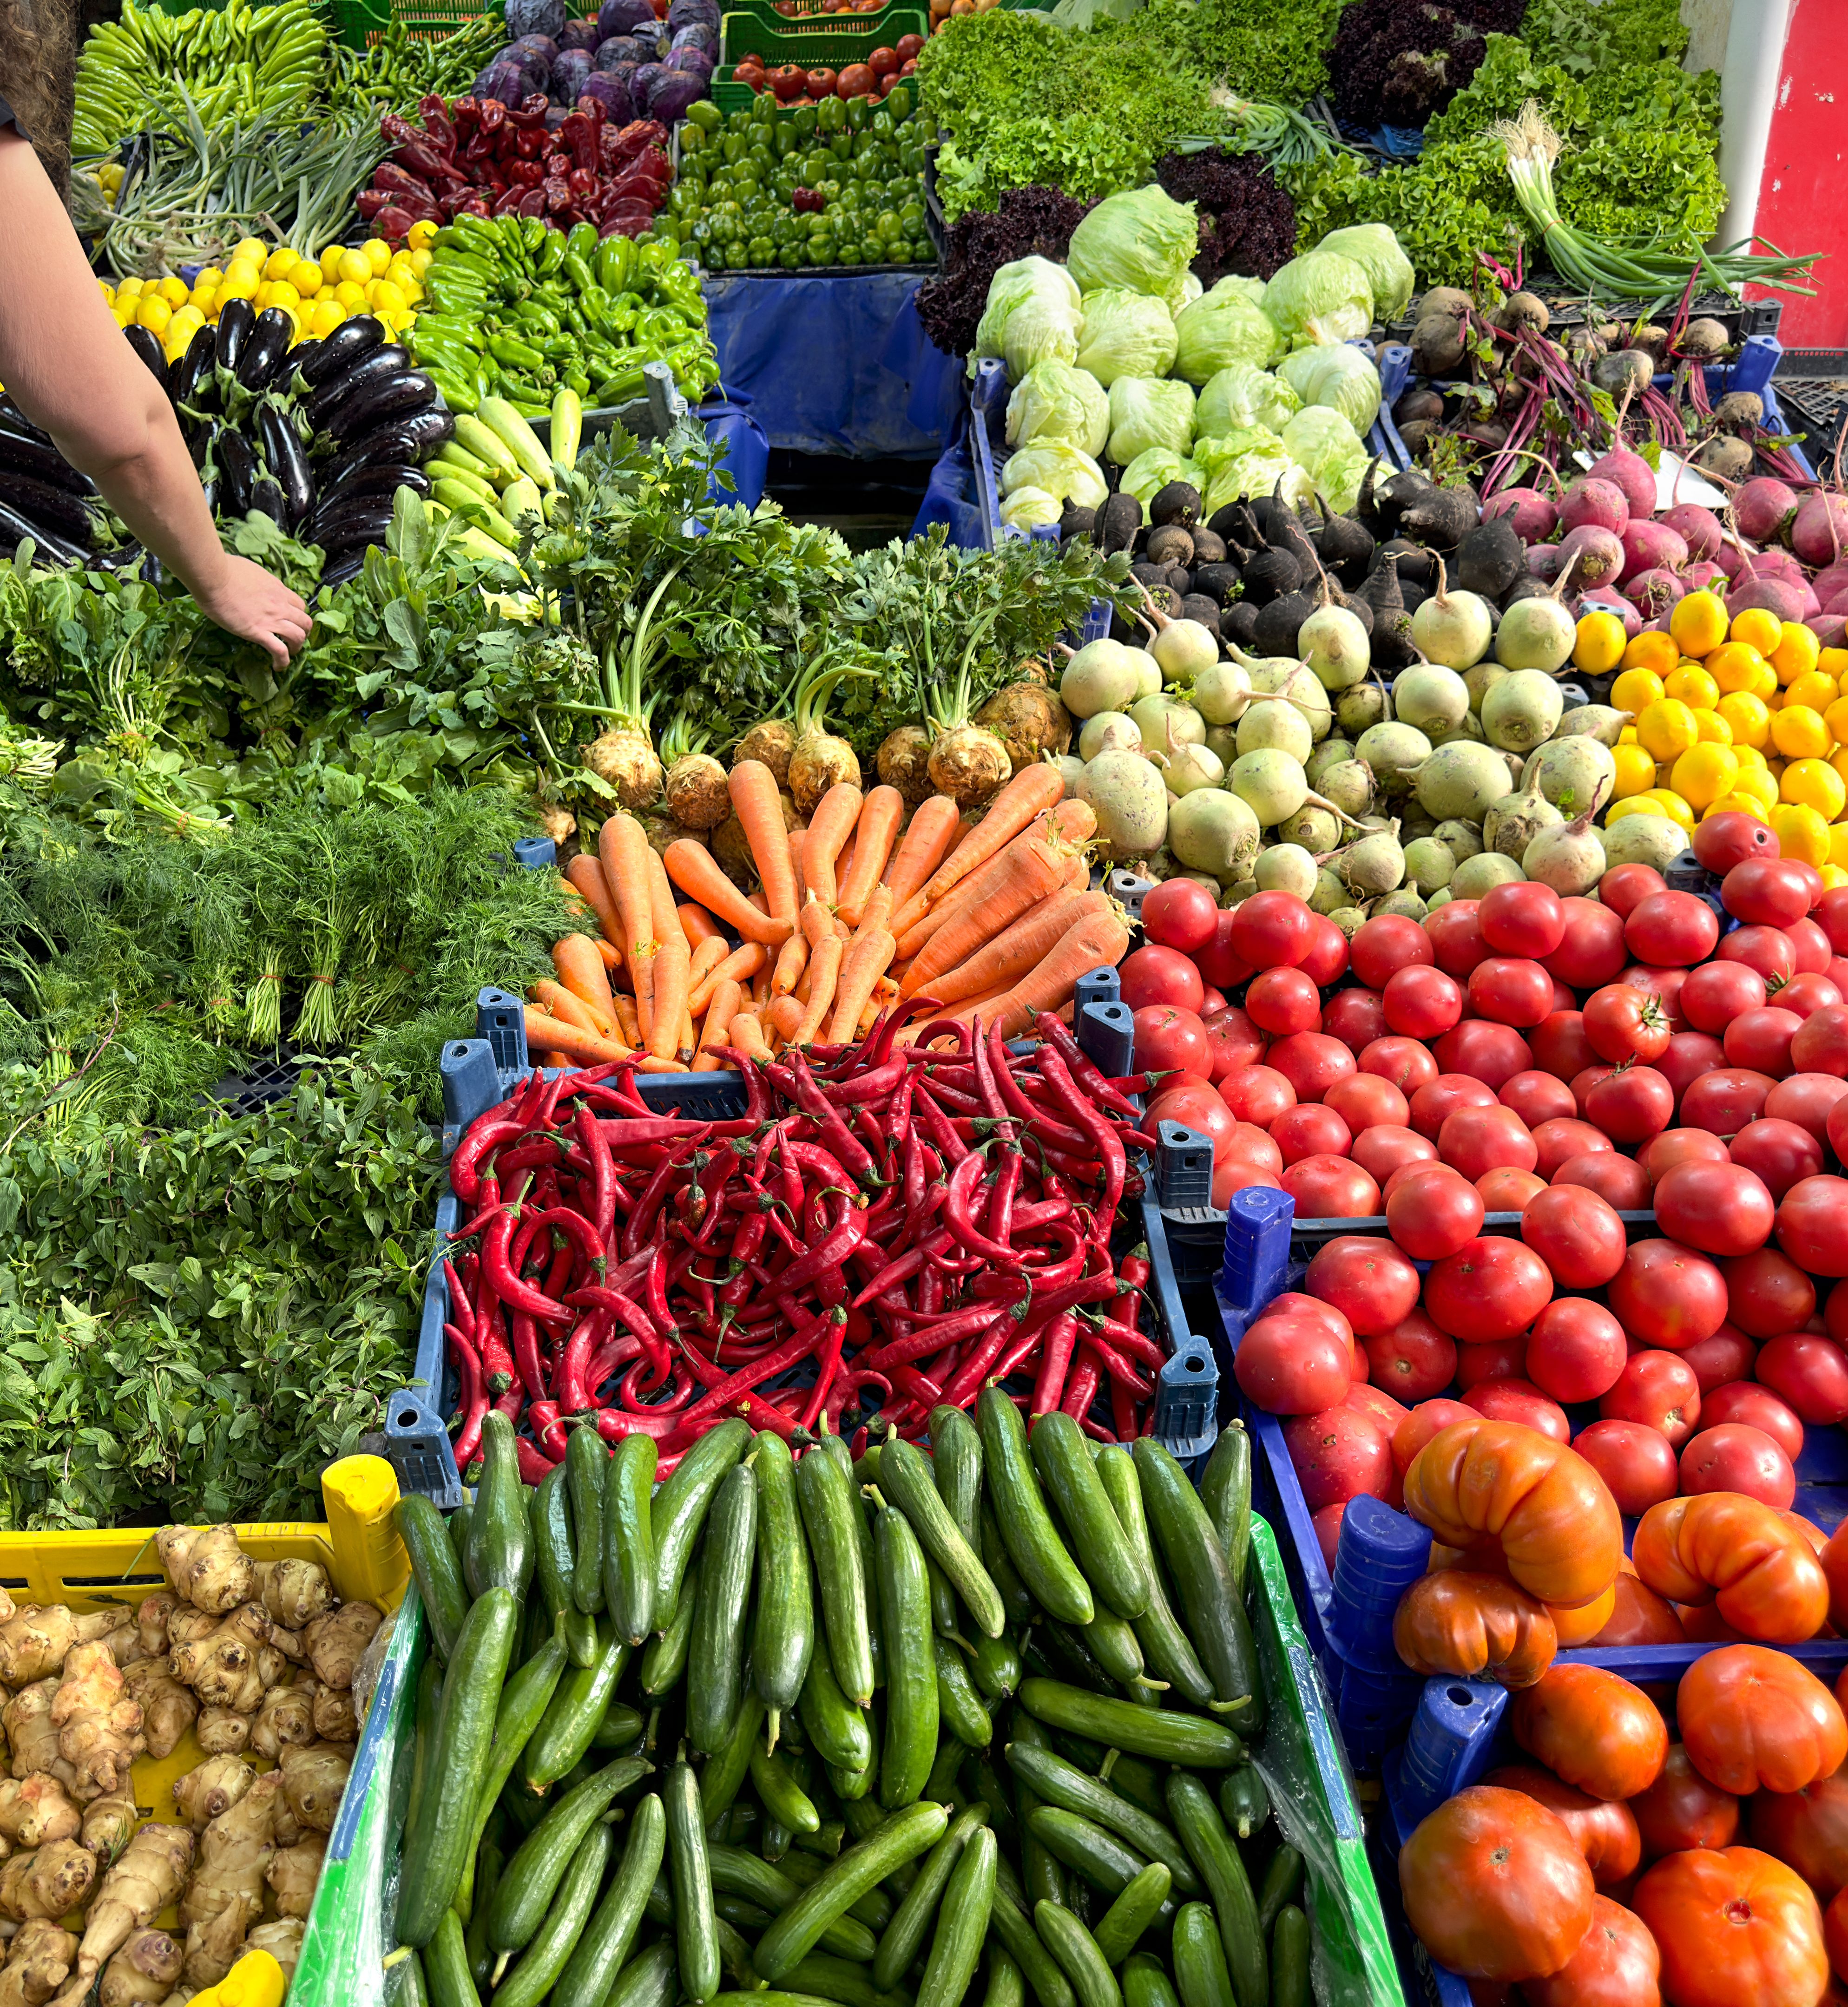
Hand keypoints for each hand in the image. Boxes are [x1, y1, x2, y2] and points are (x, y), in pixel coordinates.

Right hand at [191, 552, 312, 666]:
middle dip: (303, 632)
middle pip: (305, 622)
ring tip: (289, 654)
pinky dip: (282, 661)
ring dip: (296, 647)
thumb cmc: (226, 570)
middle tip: (294, 638)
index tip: (292, 621)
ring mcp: (271, 619)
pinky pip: (279, 650)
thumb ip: (260, 582)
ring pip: (298, 637)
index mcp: (278, 589)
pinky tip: (277, 666)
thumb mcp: (252, 571)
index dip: (298, 615)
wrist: (214, 577)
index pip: (299, 605)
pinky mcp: (258, 632)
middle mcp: (280, 605)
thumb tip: (254, 584)